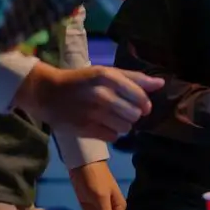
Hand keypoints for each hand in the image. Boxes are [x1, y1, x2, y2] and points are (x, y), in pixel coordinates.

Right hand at [13, 63, 164, 141]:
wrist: (49, 93)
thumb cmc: (82, 81)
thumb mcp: (106, 73)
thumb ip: (134, 78)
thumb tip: (161, 83)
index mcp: (108, 77)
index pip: (140, 96)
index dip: (145, 104)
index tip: (141, 106)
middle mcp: (102, 94)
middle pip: (135, 114)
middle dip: (133, 114)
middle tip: (123, 111)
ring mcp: (93, 113)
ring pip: (126, 127)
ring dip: (123, 125)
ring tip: (112, 118)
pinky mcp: (86, 129)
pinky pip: (113, 136)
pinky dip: (112, 133)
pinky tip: (103, 125)